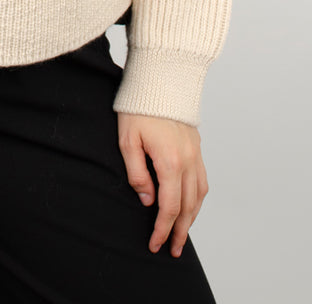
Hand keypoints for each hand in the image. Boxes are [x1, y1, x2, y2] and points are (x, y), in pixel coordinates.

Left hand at [116, 113, 208, 257]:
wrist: (159, 80)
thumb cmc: (137, 107)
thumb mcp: (127, 140)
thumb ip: (137, 173)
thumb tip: (147, 200)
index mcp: (170, 161)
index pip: (169, 206)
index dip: (161, 229)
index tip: (154, 244)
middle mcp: (188, 161)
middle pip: (188, 207)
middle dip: (179, 232)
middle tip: (171, 250)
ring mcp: (196, 154)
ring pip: (199, 196)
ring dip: (191, 219)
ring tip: (181, 234)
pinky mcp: (197, 148)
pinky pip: (202, 181)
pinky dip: (198, 199)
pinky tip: (191, 206)